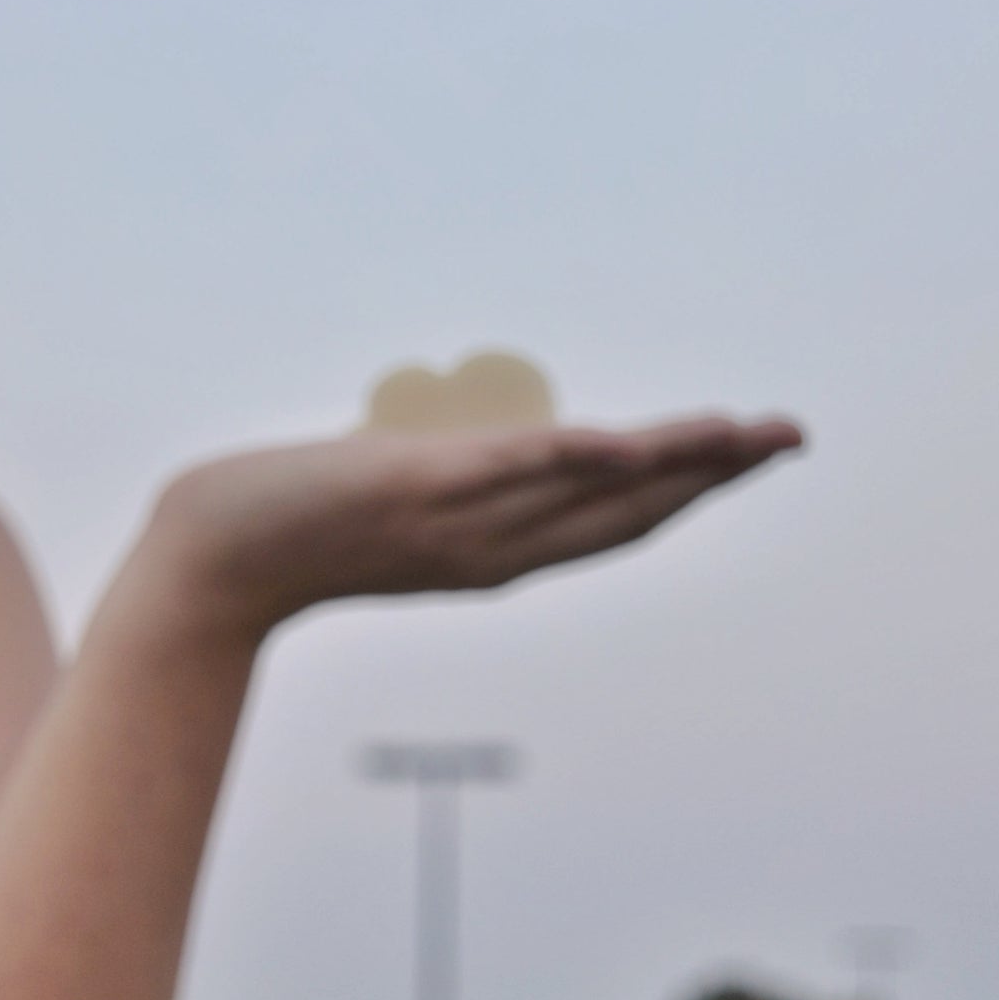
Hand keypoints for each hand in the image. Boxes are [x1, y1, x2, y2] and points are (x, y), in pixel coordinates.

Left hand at [137, 416, 802, 637]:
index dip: (685, 491)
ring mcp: (454, 523)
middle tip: (793, 439)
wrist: (204, 563)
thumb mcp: (382, 503)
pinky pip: (505, 472)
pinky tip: (624, 445)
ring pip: (583, 494)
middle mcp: (488, 551)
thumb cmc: (283, 530)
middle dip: (714, 475)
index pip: (610, 522)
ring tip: (747, 436)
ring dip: (671, 462)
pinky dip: (570, 459)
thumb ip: (436, 484)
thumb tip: (462, 452)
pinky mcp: (410, 489)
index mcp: (490, 554)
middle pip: (623, 513)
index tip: (747, 457)